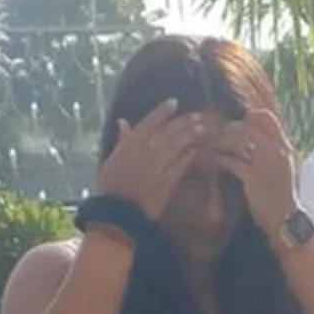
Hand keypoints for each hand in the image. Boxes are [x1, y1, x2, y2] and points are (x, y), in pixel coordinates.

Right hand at [95, 102, 199, 218]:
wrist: (119, 211)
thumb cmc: (111, 185)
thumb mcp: (112, 158)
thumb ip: (121, 140)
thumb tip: (123, 122)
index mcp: (132, 143)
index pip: (150, 121)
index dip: (163, 111)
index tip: (174, 103)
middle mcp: (148, 150)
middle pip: (169, 131)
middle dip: (184, 122)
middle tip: (198, 116)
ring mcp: (159, 165)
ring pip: (178, 146)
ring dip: (191, 136)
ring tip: (202, 129)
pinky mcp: (168, 181)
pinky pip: (181, 165)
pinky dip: (189, 156)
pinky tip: (196, 150)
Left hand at [214, 107, 300, 236]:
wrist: (286, 221)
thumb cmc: (282, 196)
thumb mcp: (284, 168)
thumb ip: (273, 150)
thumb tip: (254, 137)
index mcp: (283, 146)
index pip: (266, 116)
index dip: (248, 115)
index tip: (236, 123)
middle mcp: (275, 151)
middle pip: (246, 127)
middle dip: (227, 129)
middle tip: (214, 134)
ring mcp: (264, 163)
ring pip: (236, 141)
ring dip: (219, 142)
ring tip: (209, 145)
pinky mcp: (252, 178)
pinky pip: (230, 161)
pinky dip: (218, 159)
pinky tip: (211, 160)